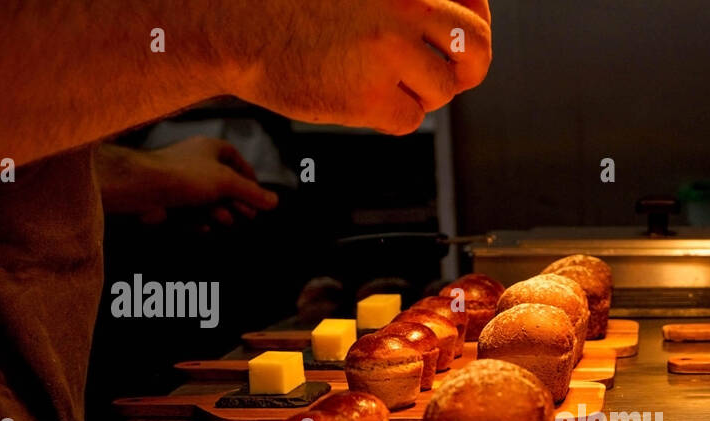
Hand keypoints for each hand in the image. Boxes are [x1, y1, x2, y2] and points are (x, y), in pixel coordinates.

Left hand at [98, 138, 278, 225]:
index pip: (236, 159)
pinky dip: (199, 222)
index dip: (249, 177)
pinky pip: (191, 214)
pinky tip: (203, 228)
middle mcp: (196, 163)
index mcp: (210, 149)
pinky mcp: (170, 202)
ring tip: (220, 219)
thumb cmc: (186, 176)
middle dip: (236, 202)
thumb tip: (275, 202)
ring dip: (218, 214)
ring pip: (209, 202)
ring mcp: (182, 183)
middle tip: (245, 215)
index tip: (258, 196)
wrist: (143, 188)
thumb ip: (253, 194)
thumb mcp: (228, 182)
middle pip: (225, 185)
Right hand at [223, 0, 491, 134]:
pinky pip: (409, 120)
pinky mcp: (370, 95)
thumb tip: (464, 14)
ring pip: (442, 91)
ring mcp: (389, 51)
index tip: (459, 33)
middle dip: (467, 69)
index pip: (474, 2)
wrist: (233, 22)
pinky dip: (389, 117)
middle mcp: (406, 6)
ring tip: (378, 80)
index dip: (473, 20)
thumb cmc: (294, 1)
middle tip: (444, 76)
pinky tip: (358, 97)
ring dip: (418, 94)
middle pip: (476, 50)